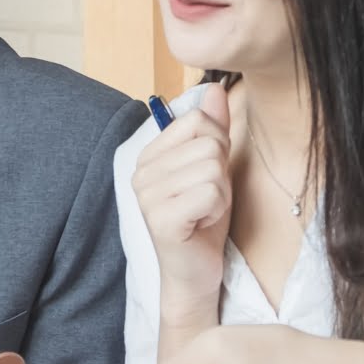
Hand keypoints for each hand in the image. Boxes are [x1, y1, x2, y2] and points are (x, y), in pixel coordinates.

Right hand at [131, 83, 233, 328]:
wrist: (196, 275)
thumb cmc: (203, 222)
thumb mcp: (214, 168)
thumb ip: (213, 128)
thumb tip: (215, 88)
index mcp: (149, 155)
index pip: (197, 120)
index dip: (217, 146)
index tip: (208, 176)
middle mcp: (141, 171)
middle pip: (209, 143)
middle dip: (222, 173)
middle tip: (208, 200)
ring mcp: (148, 196)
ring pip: (213, 168)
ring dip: (221, 193)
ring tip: (205, 212)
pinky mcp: (162, 219)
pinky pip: (210, 192)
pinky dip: (217, 209)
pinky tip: (203, 224)